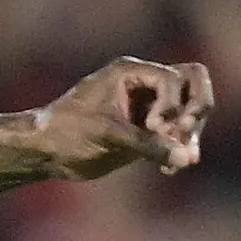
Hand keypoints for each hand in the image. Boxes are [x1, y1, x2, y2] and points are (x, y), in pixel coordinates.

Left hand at [34, 57, 214, 178]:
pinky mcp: (144, 131)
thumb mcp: (108, 136)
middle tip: (183, 131)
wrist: (43, 153)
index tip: (153, 127)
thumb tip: (189, 158)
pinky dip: (178, 148)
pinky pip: (175, 134)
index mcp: (130, 72)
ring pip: (189, 108)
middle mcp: (142, 84)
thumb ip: (149, 145)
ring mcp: (146, 106)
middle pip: (193, 81)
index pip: (174, 78)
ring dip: (191, 132)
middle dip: (197, 107)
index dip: (172, 104)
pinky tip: (169, 168)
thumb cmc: (66, 134)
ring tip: (181, 159)